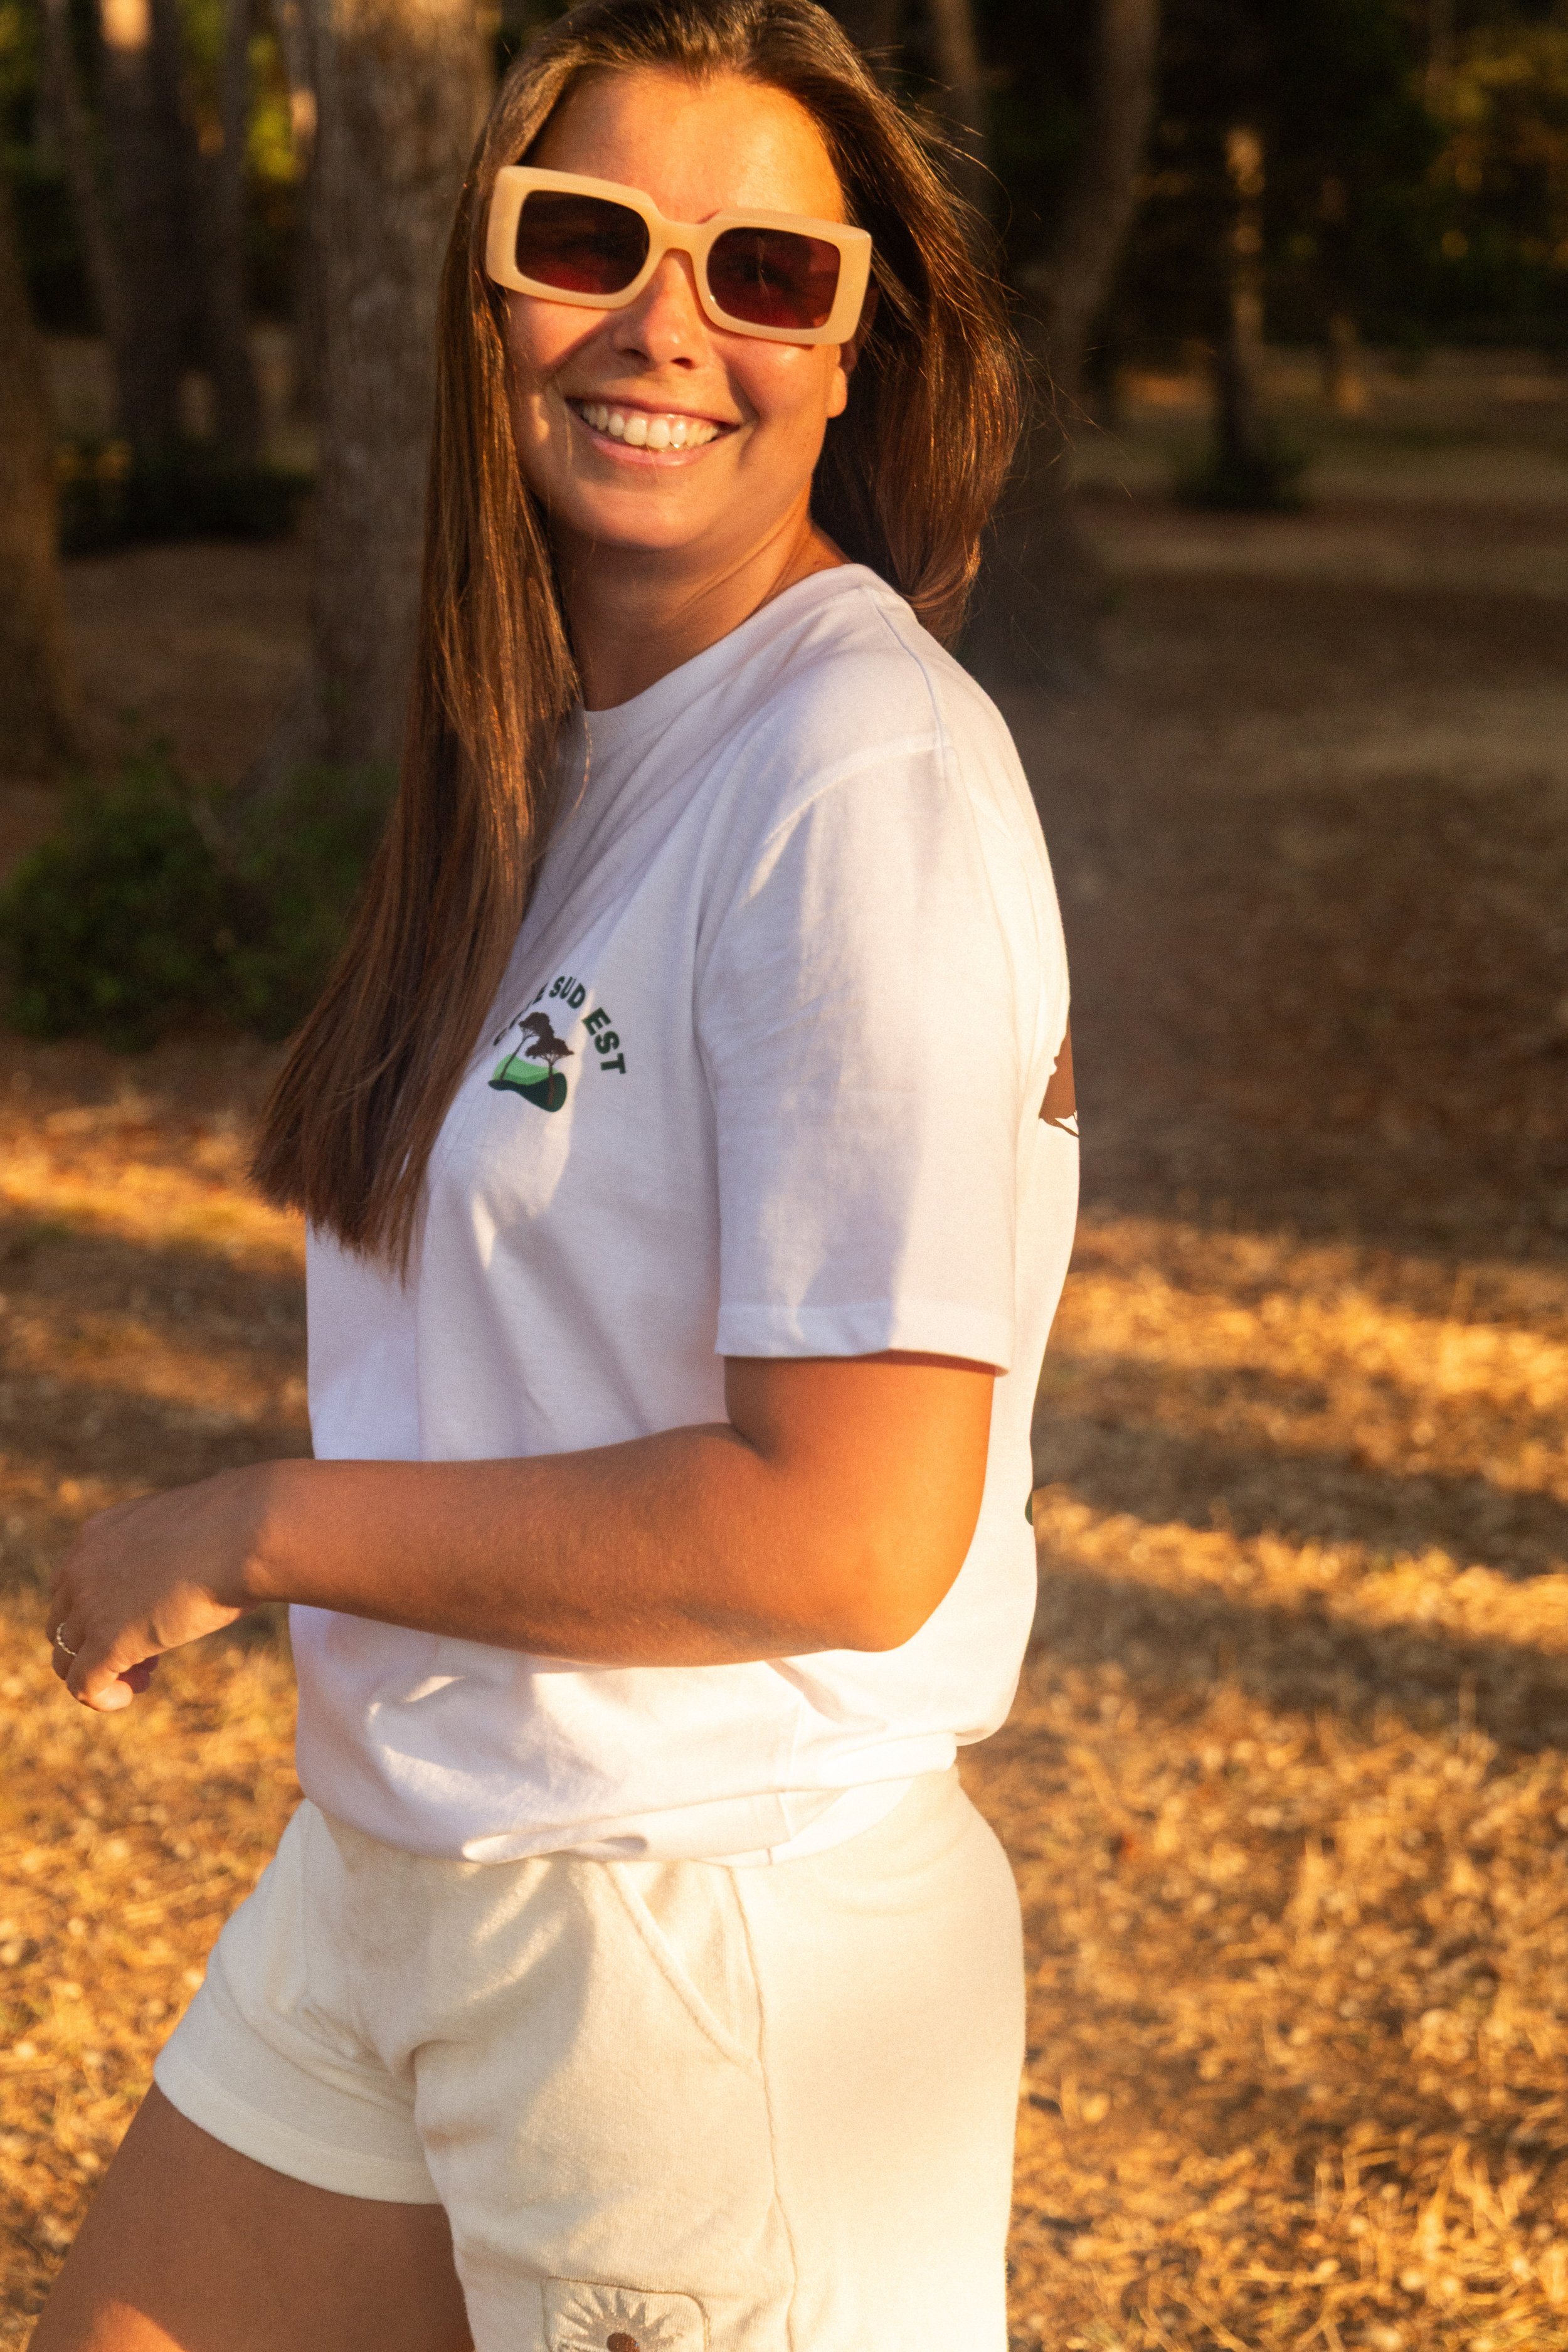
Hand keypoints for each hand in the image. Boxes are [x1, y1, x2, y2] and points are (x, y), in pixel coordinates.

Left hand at [46, 1466, 274, 1712]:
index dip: (98, 1613)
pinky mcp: (107, 1642)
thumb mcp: (183, 1535)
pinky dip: (103, 1698)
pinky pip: (82, 1686)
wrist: (244, 1531)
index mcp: (98, 1535)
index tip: (141, 1621)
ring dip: (103, 1672)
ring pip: (66, 1658)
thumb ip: (166, 1557)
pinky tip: (132, 1694)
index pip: (70, 1586)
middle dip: (97, 1643)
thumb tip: (189, 1579)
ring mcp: (90, 1606)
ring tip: (143, 1677)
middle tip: (147, 1654)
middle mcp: (82, 1568)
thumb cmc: (236, 1528)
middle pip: (63, 1624)